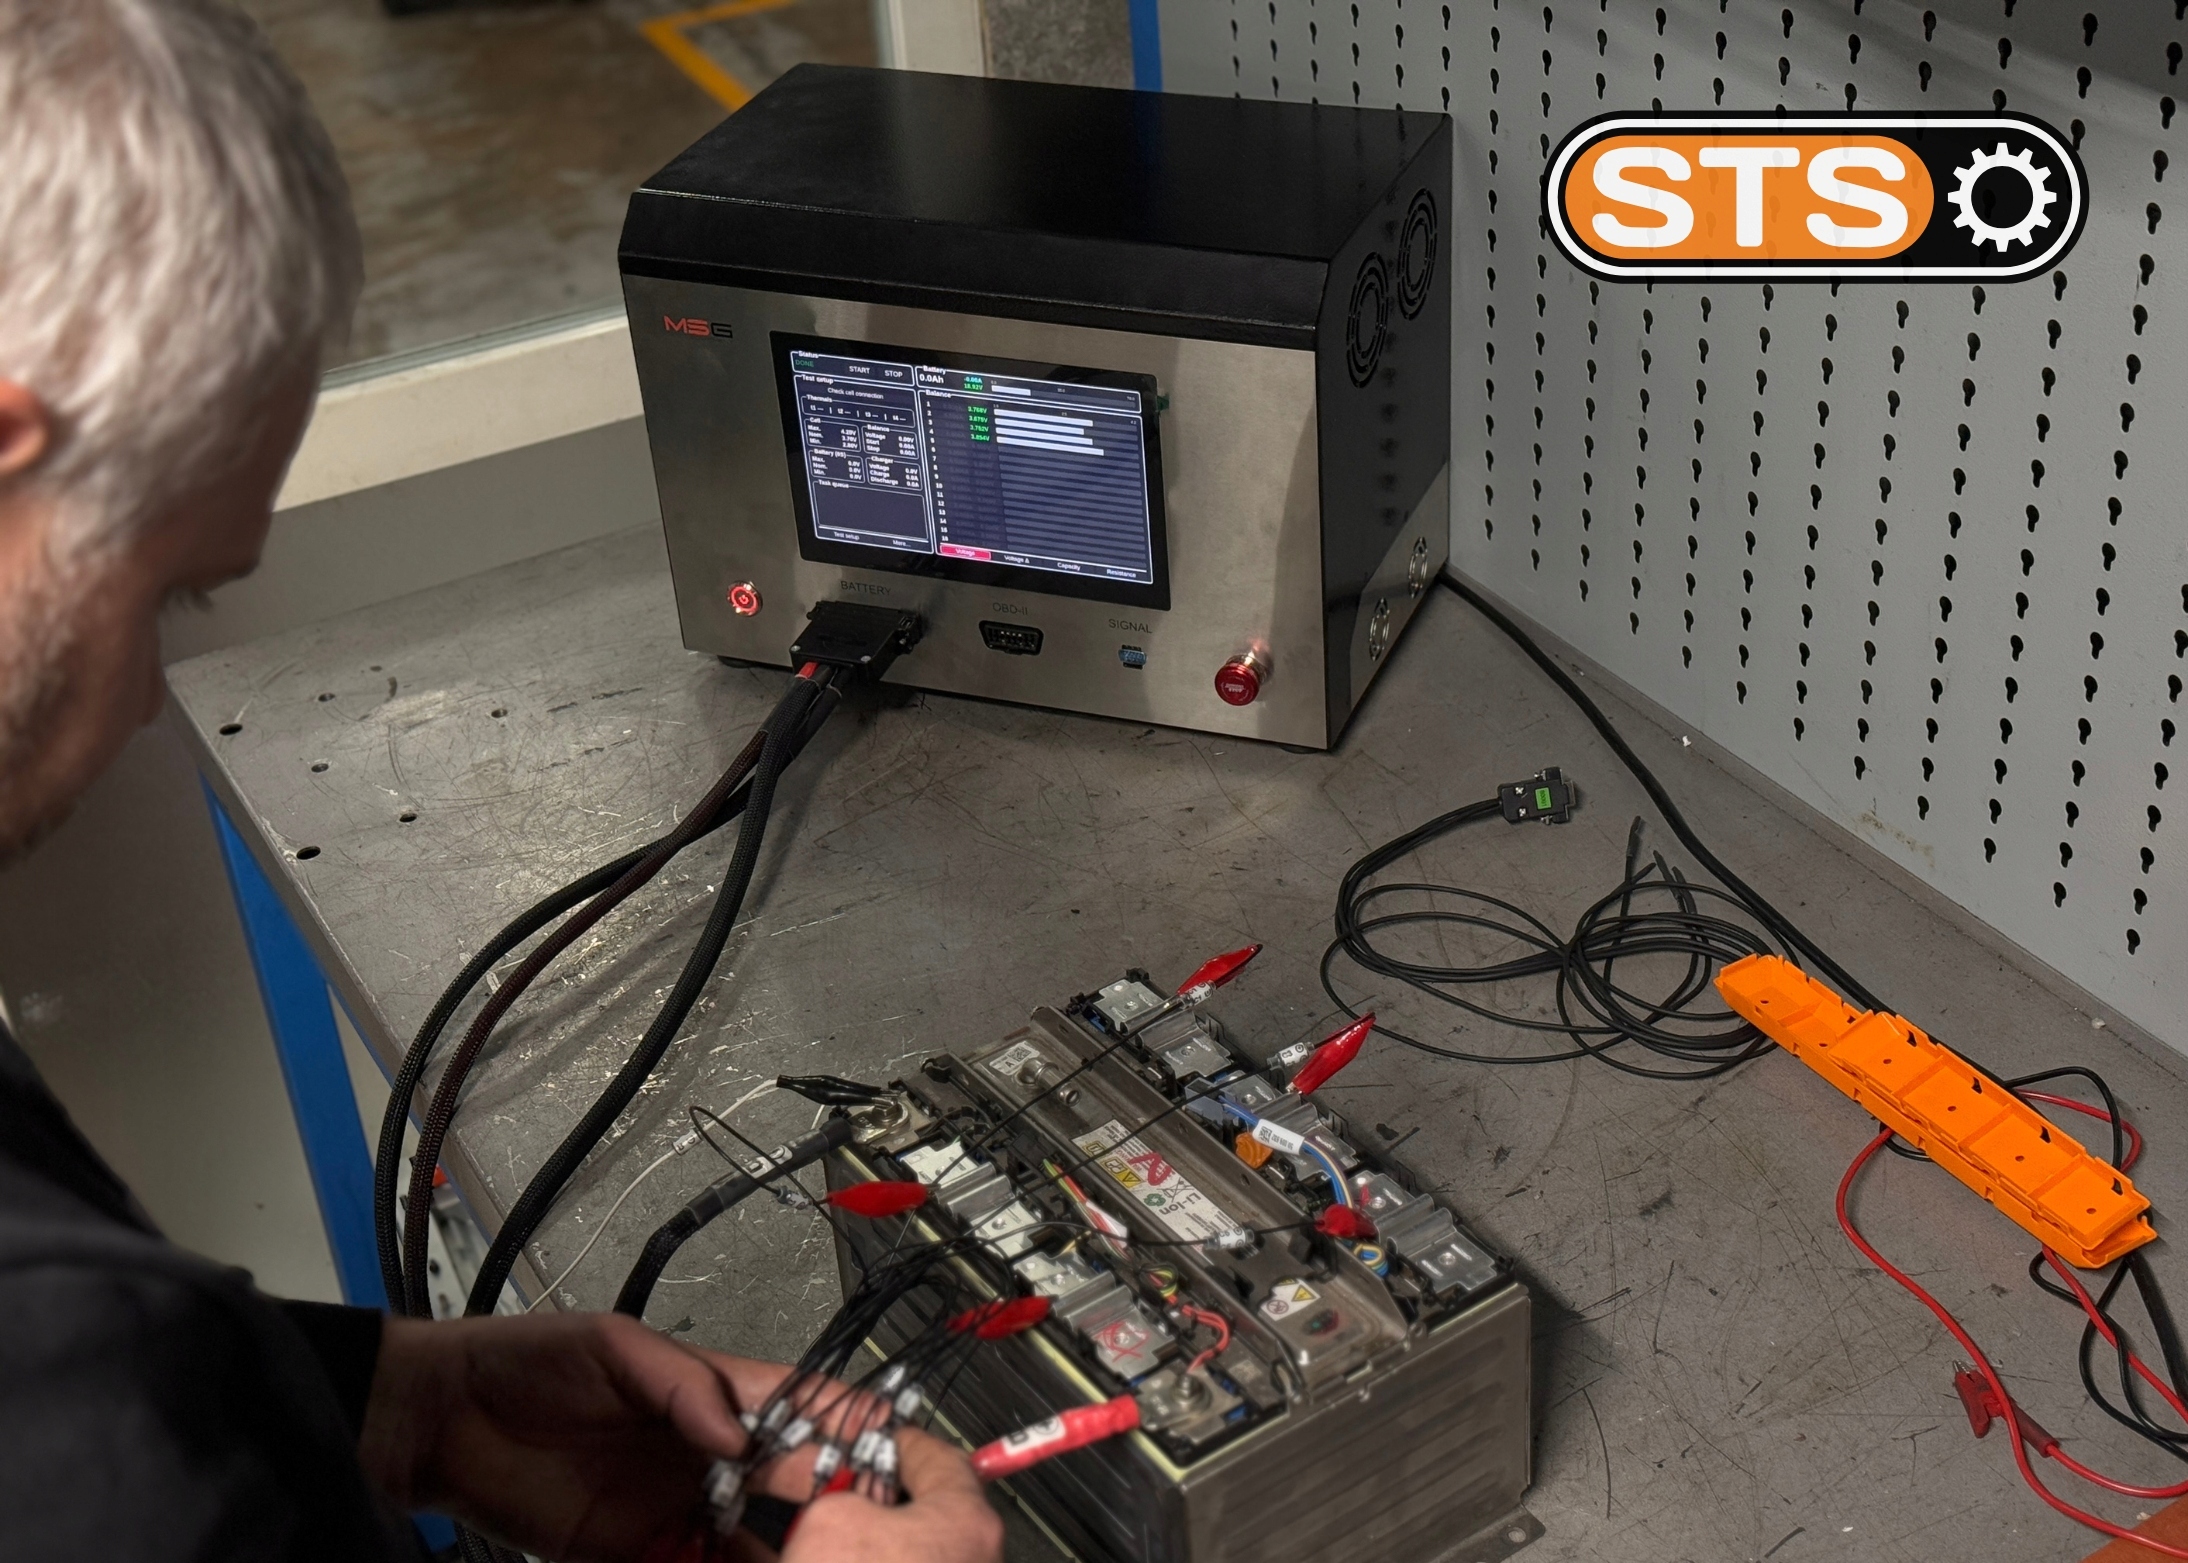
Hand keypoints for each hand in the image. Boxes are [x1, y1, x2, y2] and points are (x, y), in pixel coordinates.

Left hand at [357, 1312, 1001, 1562]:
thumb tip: (737, 1432)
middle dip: (830, 1505)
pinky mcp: (634, 1554)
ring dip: (780, 1552)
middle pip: (788, 1485)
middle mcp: (702, 1454)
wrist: (443, 1423)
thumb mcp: (610, 1345)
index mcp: (708, 1394)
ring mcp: (672, 1510)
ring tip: (810, 1555)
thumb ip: (680, 1384)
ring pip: (749, 1542)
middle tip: (856, 1525)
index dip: (845, 1426)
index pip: (796, 1408)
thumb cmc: (524, 1362)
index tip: (888, 1450)